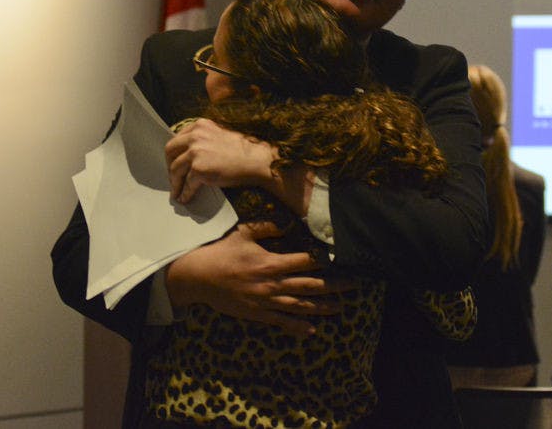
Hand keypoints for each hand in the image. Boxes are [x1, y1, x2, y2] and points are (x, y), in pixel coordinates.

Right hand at [164, 222, 358, 335]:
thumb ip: (268, 227)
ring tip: (340, 308)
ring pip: (300, 306)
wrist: (198, 277)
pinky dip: (298, 326)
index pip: (306, 262)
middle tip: (353, 285)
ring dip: (322, 307)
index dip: (325, 261)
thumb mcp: (244, 233)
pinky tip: (312, 329)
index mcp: (271, 263)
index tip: (342, 260)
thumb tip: (288, 221)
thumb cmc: (221, 252)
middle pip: (310, 286)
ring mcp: (266, 302)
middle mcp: (272, 284)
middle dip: (334, 286)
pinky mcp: (257, 314)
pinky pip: (281, 322)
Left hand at [165, 118, 275, 202]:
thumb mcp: (219, 135)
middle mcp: (195, 136)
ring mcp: (196, 152)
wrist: (257, 160)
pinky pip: (187, 184)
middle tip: (172, 177)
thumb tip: (189, 154)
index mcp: (200, 125)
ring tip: (176, 192)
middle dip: (169, 166)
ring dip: (174, 183)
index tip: (174, 162)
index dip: (174, 153)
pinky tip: (185, 198)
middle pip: (170, 151)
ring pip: (175, 169)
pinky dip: (185, 193)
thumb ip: (203, 139)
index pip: (177, 138)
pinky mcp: (199, 169)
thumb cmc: (243, 150)